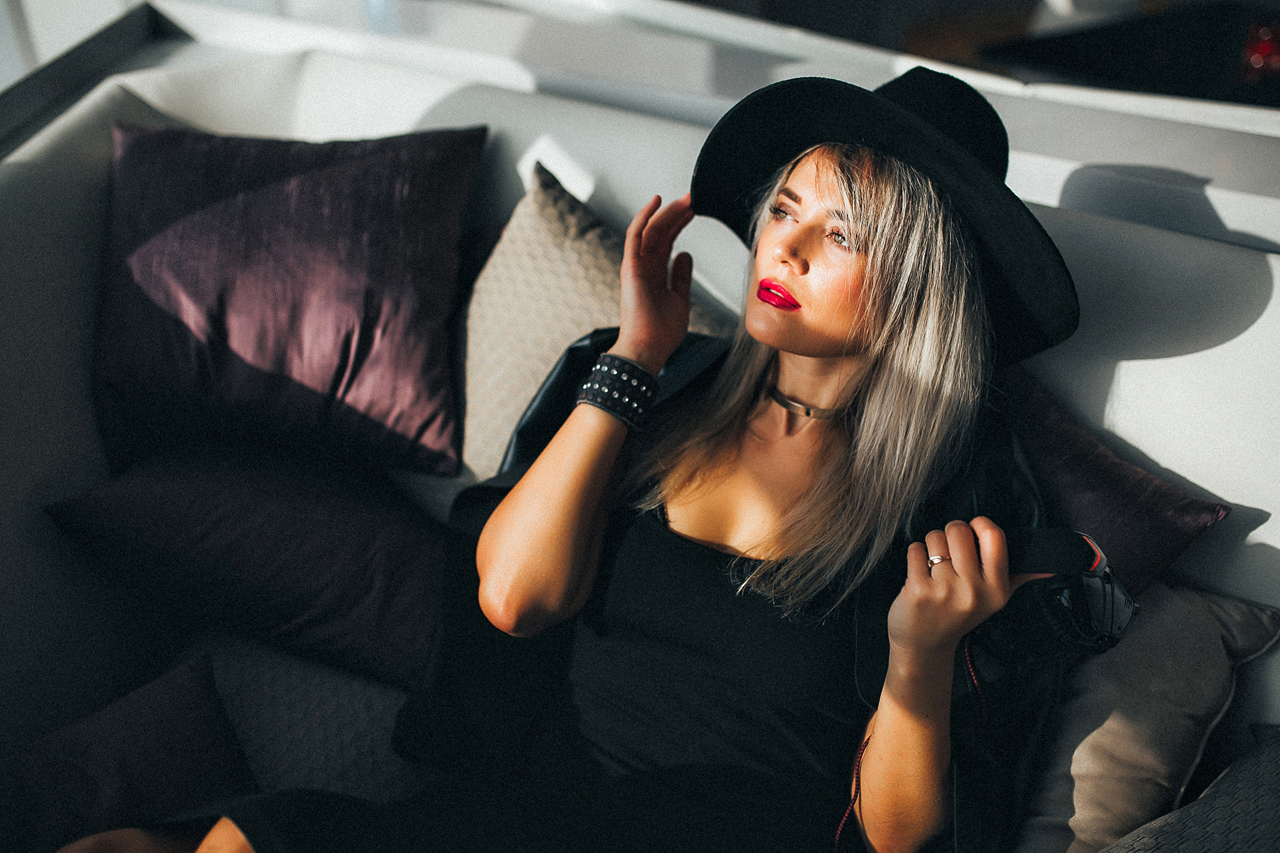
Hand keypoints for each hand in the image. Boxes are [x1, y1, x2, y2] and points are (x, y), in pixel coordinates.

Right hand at [611, 193, 694, 374]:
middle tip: (695, 197)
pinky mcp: (630, 266)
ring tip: (686, 198)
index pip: (667, 240)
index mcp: (655, 273)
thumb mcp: (680, 299)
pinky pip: (635, 236)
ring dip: (668, 211)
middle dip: (677, 213)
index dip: (680, 223)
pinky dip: (644, 217)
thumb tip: (685, 253)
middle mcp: (644, 266)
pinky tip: (657, 201)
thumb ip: (681, 275)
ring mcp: (636, 265)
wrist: (649, 349)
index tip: (696, 209)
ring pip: (651, 229)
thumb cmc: (662, 332)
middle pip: (661, 231)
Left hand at [888, 518, 1045, 661]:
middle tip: (950, 551)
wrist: (927, 645)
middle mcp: (973, 589)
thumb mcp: (996, 599)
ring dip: (931, 546)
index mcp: (997, 587)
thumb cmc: (961, 613)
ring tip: (935, 567)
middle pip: (959, 530)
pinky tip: (920, 575)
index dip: (979, 524)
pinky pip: (915, 549)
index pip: (994, 536)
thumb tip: (1052, 567)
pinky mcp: (918, 590)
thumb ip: (1020, 577)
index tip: (973, 531)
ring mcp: (945, 590)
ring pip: (934, 537)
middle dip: (950, 533)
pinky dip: (915, 556)